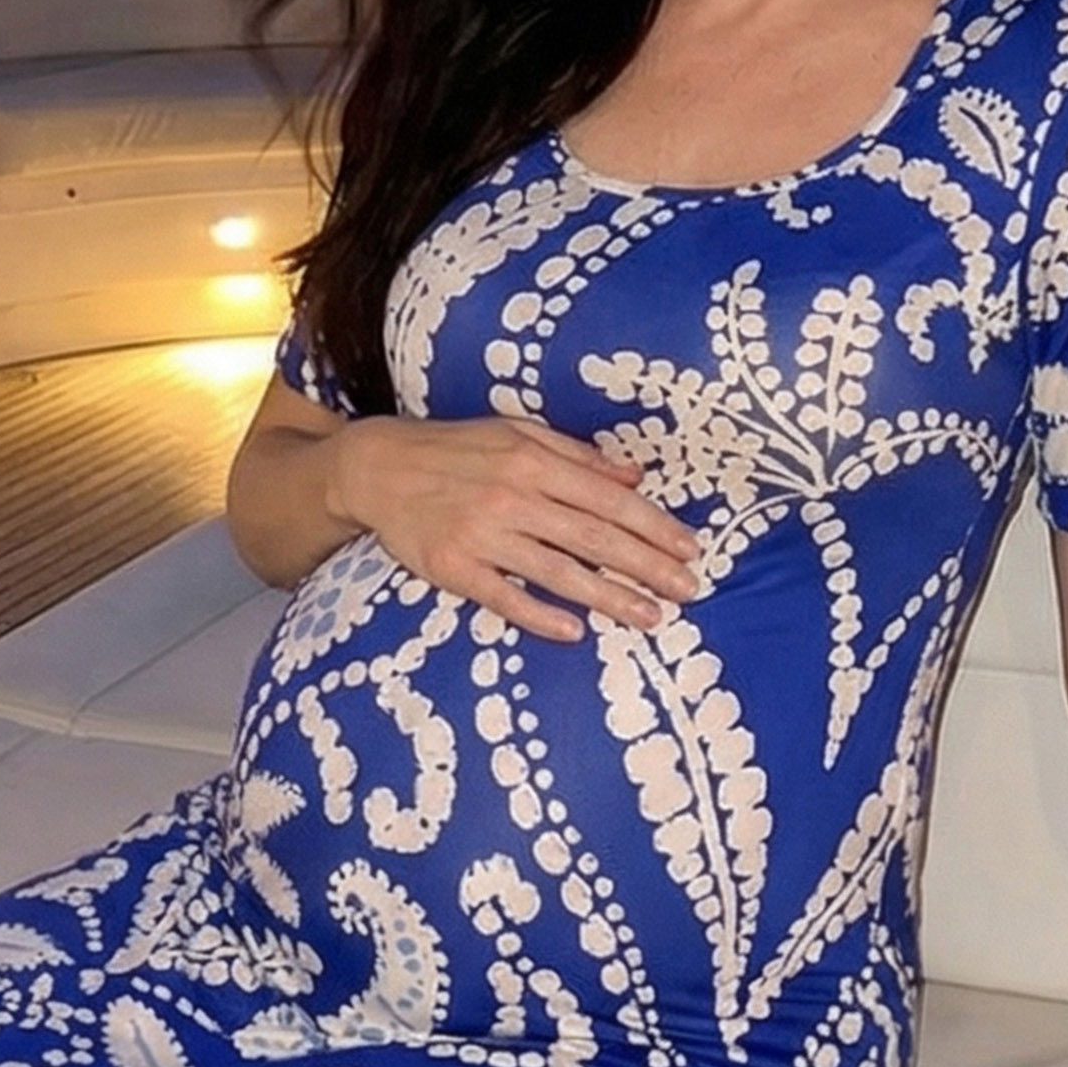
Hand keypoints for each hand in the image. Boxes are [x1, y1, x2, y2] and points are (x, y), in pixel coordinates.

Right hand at [329, 414, 700, 644]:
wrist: (379, 467)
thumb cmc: (456, 450)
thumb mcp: (517, 434)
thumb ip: (577, 455)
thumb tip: (635, 474)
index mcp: (532, 461)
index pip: (607, 498)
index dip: (653, 525)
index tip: (689, 548)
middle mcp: (511, 497)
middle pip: (592, 537)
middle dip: (646, 566)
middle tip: (687, 590)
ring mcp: (481, 534)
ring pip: (557, 571)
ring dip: (608, 597)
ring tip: (650, 617)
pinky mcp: (452, 567)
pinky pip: (502, 596)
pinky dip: (538, 614)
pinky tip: (573, 631)